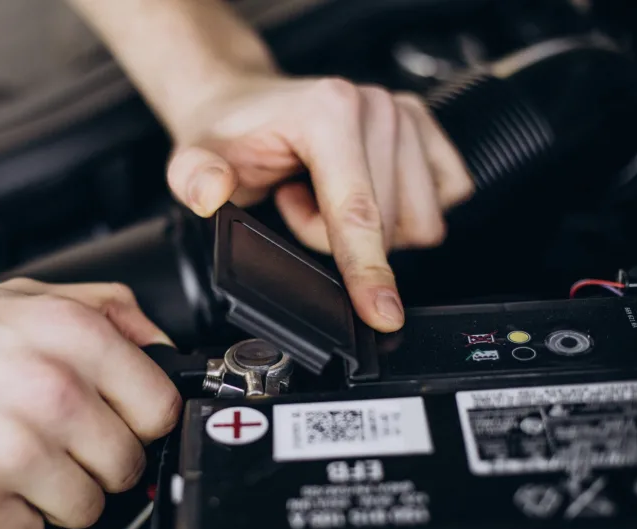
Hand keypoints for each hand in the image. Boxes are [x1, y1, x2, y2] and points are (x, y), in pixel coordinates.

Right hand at [0, 280, 179, 528]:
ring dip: (50, 495)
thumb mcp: (23, 296)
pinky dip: (4, 520)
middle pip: (126, 465)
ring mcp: (13, 448)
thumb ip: (107, 310)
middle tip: (49, 444)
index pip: (161, 408)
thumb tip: (161, 345)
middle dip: (93, 463)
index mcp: (71, 335)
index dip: (139, 422)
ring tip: (7, 461)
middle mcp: (50, 389)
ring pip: (85, 508)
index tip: (115, 424)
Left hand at [166, 76, 473, 331]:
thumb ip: (195, 178)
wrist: (243, 105)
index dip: (368, 271)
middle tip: (294, 203)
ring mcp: (406, 114)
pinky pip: (442, 199)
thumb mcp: (194, 159)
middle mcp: (376, 106)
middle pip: (388, 226)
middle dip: (337, 237)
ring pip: (417, 221)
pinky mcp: (426, 129)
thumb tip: (211, 191)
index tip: (382, 314)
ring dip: (368, 228)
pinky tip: (357, 191)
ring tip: (321, 196)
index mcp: (329, 111)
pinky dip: (400, 213)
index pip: (358, 212)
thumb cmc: (228, 135)